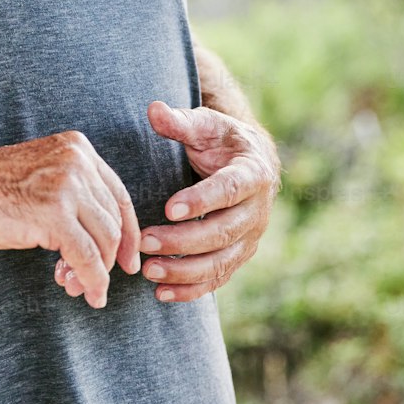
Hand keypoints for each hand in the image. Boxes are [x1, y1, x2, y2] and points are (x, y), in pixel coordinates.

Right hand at [0, 130, 141, 307]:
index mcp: (78, 148)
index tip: (127, 261)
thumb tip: (104, 241)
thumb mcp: (43, 176)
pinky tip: (89, 293)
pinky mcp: (54, 214)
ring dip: (97, 272)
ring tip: (78, 288)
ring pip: (104, 241)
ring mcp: (67, 186)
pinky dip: (93, 281)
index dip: (128, 232)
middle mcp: (78, 161)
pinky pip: (87, 257)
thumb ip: (74, 194)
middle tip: (91, 282)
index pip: (118, 195)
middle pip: (113, 220)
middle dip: (108, 258)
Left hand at [55, 101, 279, 304]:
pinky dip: (192, 289)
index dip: (201, 201)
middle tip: (145, 242)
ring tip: (149, 271)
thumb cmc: (220, 141)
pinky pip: (218, 278)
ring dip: (184, 270)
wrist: (248, 163)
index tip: (168, 208)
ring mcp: (250, 237)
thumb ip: (179, 121)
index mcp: (252, 173)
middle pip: (223, 231)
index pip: (228, 190)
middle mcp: (257, 210)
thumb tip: (153, 110)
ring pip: (221, 261)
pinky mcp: (239, 256)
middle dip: (183, 241)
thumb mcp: (204, 125)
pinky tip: (162, 293)